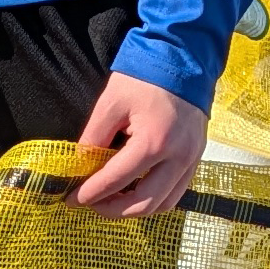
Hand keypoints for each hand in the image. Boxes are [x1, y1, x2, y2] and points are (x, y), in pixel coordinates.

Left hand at [75, 72, 206, 218]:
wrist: (183, 59)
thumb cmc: (144, 78)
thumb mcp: (111, 103)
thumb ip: (94, 137)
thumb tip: (81, 166)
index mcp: (154, 141)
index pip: (117, 179)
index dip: (91, 193)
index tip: (72, 199)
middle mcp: (177, 157)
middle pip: (144, 203)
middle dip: (112, 209)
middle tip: (90, 203)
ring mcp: (191, 160)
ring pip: (164, 204)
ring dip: (135, 209)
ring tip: (111, 200)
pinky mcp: (197, 158)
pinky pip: (176, 192)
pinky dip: (154, 198)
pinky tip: (134, 190)